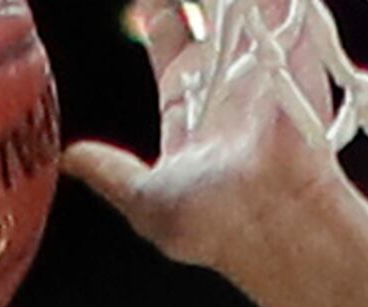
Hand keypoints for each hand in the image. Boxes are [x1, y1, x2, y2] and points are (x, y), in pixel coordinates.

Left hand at [61, 0, 364, 277]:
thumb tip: (70, 159)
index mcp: (189, 107)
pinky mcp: (298, 55)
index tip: (149, 1)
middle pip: (207, 16)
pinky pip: (282, 9)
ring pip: (242, 9)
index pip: (170, 43)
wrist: (273, 222)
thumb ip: (111, 174)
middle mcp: (225, 85)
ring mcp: (263, 68)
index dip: (159, 15)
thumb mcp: (145, 201)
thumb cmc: (214, 224)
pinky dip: (265, 1)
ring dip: (225, 0)